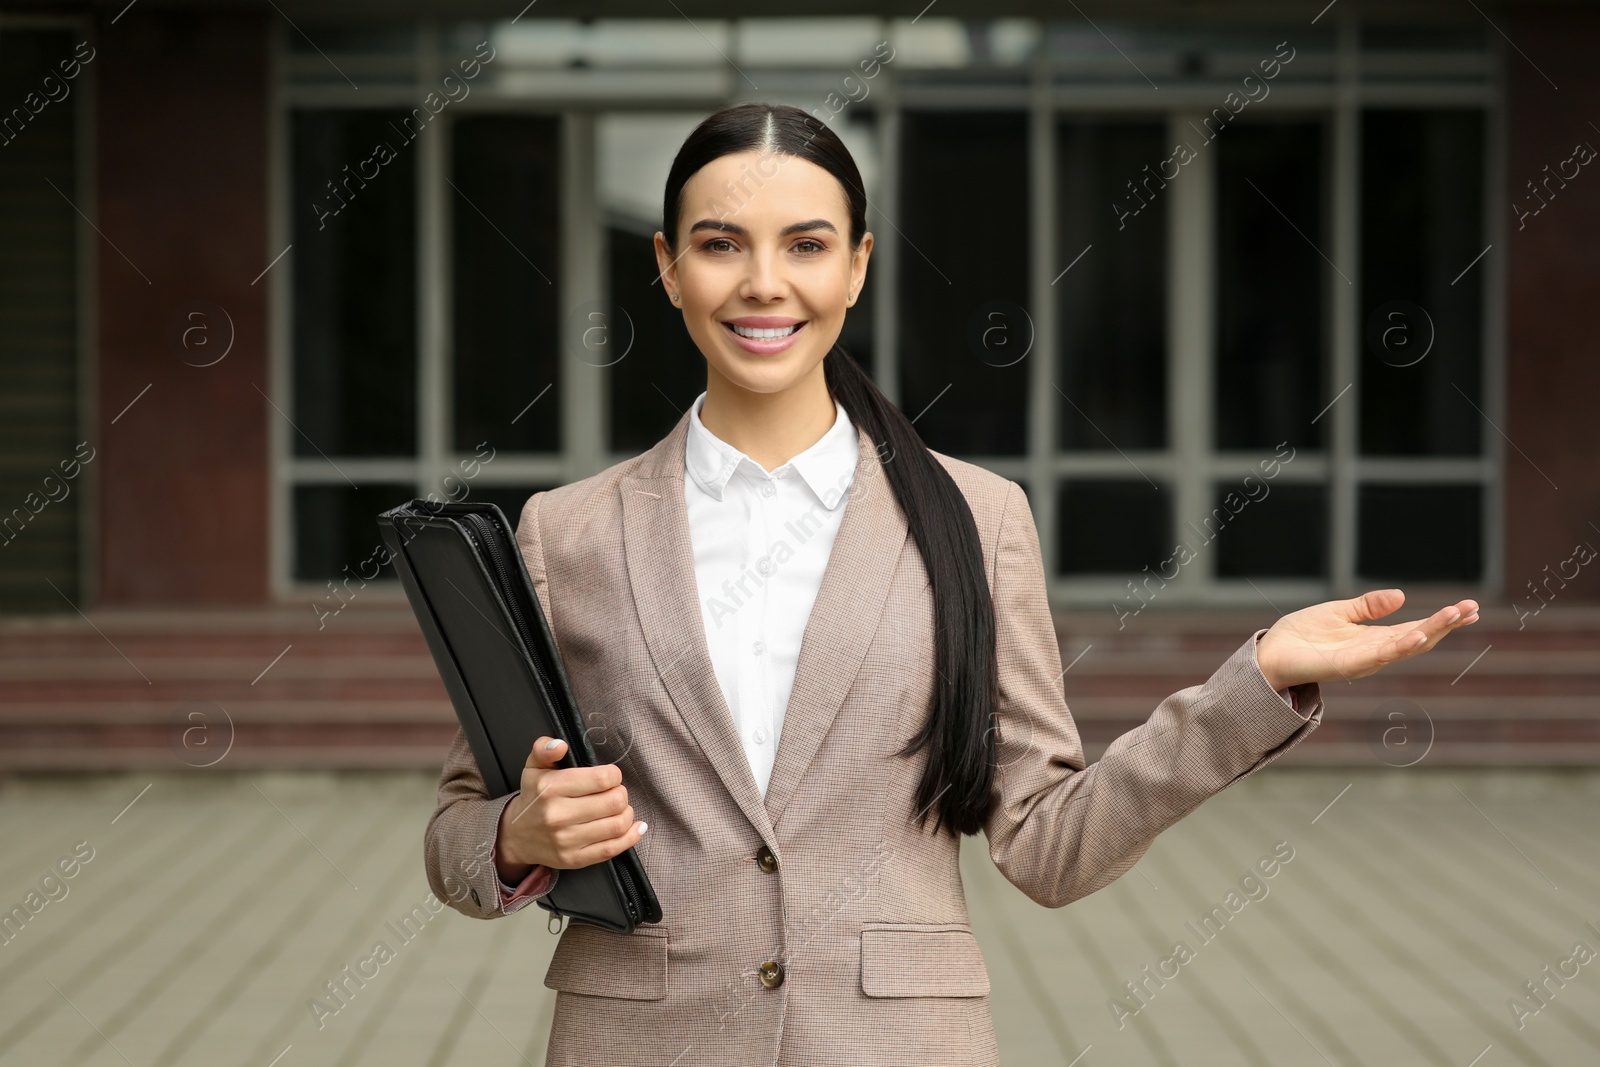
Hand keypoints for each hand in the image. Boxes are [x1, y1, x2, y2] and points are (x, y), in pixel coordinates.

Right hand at [494, 736, 646, 882]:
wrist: (516, 836)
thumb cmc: (534, 798)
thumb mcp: (534, 767)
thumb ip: (545, 748)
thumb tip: (560, 745)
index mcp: (550, 788)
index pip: (602, 779)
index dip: (614, 775)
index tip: (609, 776)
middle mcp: (558, 815)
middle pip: (615, 801)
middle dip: (621, 793)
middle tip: (614, 792)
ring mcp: (566, 840)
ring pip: (617, 825)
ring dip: (626, 813)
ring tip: (619, 808)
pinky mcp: (574, 859)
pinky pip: (612, 849)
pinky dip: (630, 837)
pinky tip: (634, 828)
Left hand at [1255, 588, 1479, 689]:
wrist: (1272, 652)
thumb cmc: (1303, 635)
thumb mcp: (1340, 612)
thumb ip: (1369, 605)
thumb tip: (1401, 595)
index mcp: (1375, 638)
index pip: (1417, 629)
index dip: (1443, 620)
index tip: (1469, 608)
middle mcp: (1375, 652)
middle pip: (1420, 638)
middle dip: (1446, 624)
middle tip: (1472, 609)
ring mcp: (1364, 660)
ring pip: (1406, 647)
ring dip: (1431, 632)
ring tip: (1455, 616)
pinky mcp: (1348, 665)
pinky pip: (1380, 656)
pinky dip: (1401, 647)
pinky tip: (1419, 636)